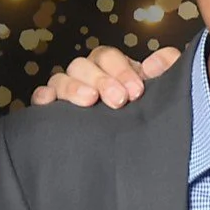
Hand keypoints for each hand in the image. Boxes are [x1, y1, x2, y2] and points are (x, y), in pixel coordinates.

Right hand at [30, 46, 180, 107]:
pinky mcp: (55, 113)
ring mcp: (70, 93)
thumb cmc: (148, 112)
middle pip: (83, 65)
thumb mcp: (165, 89)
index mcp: (111, 69)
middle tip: (118, 100)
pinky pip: (41, 97)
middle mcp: (88, 77)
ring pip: (60, 79)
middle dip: (100, 80)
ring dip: (73, 88)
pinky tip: (49, 103)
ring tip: (90, 101)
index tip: (136, 92)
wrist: (138, 152)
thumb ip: (168, 67)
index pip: (108, 57)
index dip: (121, 70)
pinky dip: (43, 97)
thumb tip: (152, 64)